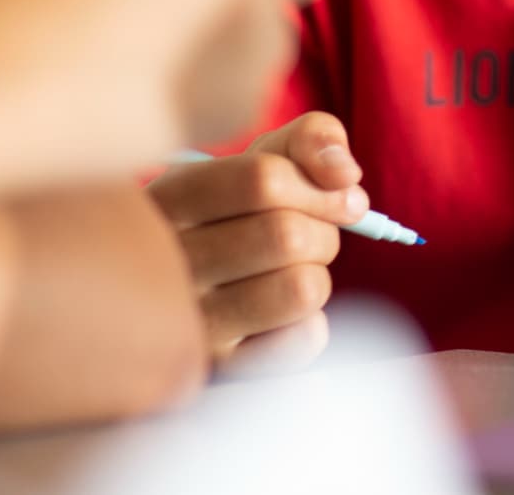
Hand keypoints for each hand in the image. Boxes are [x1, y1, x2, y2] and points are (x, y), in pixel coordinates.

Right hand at [148, 112, 369, 375]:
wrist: (171, 291)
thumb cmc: (232, 210)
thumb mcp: (256, 157)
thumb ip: (308, 139)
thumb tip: (346, 173)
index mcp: (169, 198)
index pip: (262, 179)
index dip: (320, 183)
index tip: (342, 193)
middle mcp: (168, 263)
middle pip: (288, 235)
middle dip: (325, 229)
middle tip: (313, 234)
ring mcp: (191, 324)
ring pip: (302, 289)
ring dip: (318, 274)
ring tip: (291, 271)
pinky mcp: (220, 372)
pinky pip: (304, 340)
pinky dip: (311, 323)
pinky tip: (281, 315)